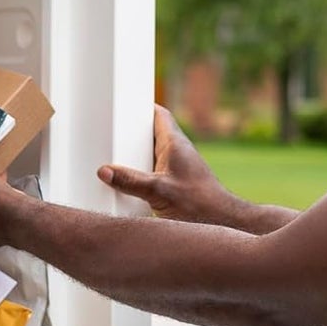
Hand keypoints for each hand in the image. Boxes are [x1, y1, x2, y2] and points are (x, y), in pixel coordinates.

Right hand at [97, 105, 244, 226]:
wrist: (222, 221)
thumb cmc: (199, 203)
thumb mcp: (158, 191)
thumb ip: (130, 181)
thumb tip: (104, 171)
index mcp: (174, 143)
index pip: (159, 114)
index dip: (142, 107)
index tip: (124, 104)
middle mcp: (177, 152)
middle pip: (152, 133)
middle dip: (133, 133)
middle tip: (112, 133)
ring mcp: (178, 168)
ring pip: (153, 153)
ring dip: (137, 155)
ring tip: (114, 158)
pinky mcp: (177, 183)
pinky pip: (155, 171)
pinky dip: (142, 172)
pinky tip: (129, 183)